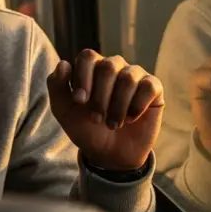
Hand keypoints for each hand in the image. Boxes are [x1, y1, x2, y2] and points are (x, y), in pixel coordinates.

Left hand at [47, 49, 164, 170]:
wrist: (110, 154)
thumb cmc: (87, 129)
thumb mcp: (64, 111)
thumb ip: (57, 87)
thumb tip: (63, 63)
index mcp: (92, 67)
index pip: (88, 56)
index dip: (83, 77)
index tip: (79, 101)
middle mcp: (114, 66)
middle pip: (108, 67)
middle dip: (100, 97)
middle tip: (96, 119)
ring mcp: (135, 75)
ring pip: (128, 78)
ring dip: (118, 106)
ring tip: (114, 124)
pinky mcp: (153, 88)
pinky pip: (148, 87)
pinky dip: (137, 106)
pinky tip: (131, 118)